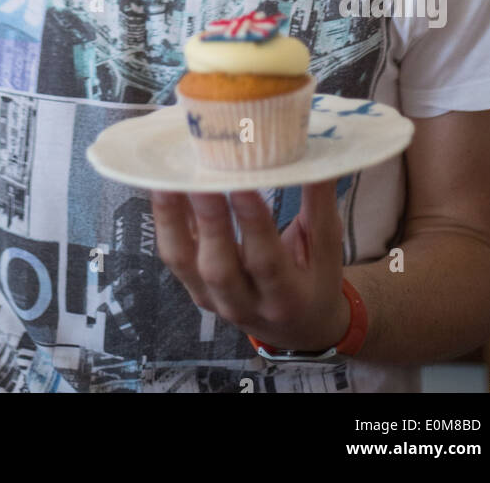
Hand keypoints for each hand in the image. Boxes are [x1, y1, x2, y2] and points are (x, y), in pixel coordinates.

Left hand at [150, 180, 349, 351]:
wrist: (296, 329)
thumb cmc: (313, 281)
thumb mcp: (327, 251)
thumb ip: (320, 206)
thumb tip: (320, 160)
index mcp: (285, 297)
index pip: (265, 262)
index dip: (253, 224)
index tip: (242, 186)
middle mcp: (243, 303)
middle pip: (218, 267)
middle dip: (208, 220)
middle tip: (202, 177)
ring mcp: (211, 298)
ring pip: (182, 261)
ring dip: (171, 218)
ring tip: (167, 178)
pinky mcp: (191, 286)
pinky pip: (172, 251)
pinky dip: (165, 218)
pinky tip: (162, 184)